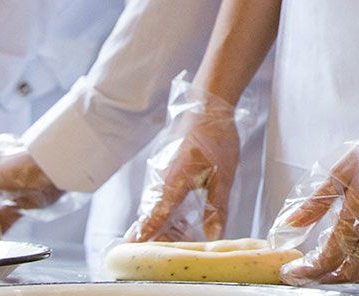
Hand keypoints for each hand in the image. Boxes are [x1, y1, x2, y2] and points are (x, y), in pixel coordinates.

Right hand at [129, 78, 242, 241]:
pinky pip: (161, 196)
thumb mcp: (223, 176)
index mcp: (174, 181)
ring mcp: (161, 173)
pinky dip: (169, 210)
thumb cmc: (216, 137)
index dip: (146, 235)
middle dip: (158, 236)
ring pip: (156, 207)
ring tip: (182, 238)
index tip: (134, 251)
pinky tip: (184, 217)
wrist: (208, 106)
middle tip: (169, 252)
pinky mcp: (165, 168)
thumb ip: (216, 207)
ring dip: (165, 223)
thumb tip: (214, 235)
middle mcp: (161, 179)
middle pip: (152, 216)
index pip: (154, 216)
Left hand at [274, 121, 358, 285]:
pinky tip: (353, 258)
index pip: (328, 260)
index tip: (290, 272)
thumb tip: (288, 224)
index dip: (306, 271)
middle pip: (347, 274)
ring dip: (344, 276)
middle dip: (322, 278)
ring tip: (326, 267)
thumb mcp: (339, 175)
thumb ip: (314, 205)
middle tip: (304, 272)